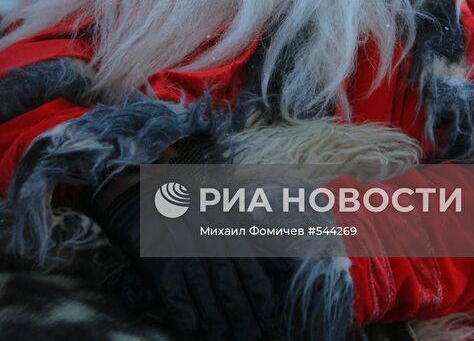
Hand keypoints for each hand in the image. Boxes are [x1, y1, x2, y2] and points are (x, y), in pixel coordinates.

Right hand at [89, 179, 294, 338]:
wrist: (139, 195)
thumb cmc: (186, 208)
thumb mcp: (222, 215)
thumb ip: (253, 239)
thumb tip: (287, 265)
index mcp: (226, 228)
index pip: (250, 265)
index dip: (261, 294)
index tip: (270, 316)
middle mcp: (208, 238)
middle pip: (230, 282)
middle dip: (243, 312)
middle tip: (251, 334)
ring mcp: (184, 249)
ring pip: (206, 290)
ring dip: (216, 318)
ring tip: (223, 337)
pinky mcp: (160, 261)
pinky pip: (175, 291)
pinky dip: (184, 310)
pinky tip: (192, 328)